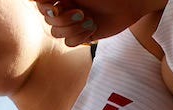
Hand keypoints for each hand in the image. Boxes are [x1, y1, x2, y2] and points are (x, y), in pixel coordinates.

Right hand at [33, 0, 166, 45]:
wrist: (130, 3)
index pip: (42, 7)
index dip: (45, 10)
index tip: (55, 8)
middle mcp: (66, 9)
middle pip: (49, 22)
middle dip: (65, 21)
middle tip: (82, 13)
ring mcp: (73, 24)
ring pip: (57, 34)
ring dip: (74, 29)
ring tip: (90, 21)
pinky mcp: (82, 36)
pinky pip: (69, 43)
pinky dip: (80, 37)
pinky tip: (93, 29)